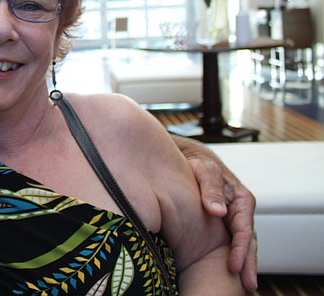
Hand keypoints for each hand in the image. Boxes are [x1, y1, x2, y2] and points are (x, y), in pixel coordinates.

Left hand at [172, 136, 257, 289]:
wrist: (191, 157)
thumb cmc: (199, 162)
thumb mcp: (205, 170)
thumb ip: (210, 188)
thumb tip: (218, 211)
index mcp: (241, 199)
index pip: (244, 230)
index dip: (240, 250)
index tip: (234, 266)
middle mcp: (240, 211)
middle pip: (247, 242)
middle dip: (248, 264)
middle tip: (248, 285)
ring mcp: (232, 217)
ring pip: (241, 244)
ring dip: (243, 264)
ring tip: (244, 285)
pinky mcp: (222, 222)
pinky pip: (229, 241)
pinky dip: (233, 255)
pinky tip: (229, 270)